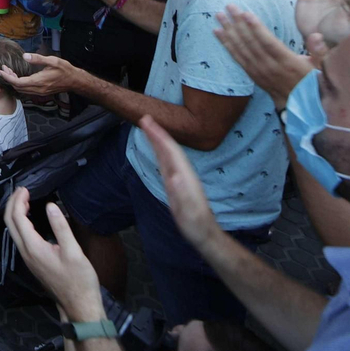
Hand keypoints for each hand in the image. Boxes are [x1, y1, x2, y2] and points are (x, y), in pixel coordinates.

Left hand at [0, 52, 81, 96]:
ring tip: (9, 71)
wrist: (75, 81)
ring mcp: (40, 92)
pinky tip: (18, 77)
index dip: (8, 77)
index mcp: (39, 81)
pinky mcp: (42, 92)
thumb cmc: (65, 70)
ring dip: (14, 81)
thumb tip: (24, 56)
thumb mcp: (52, 61)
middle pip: (18, 87)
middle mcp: (38, 89)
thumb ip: (38, 59)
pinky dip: (20, 84)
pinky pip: (27, 90)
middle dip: (9, 78)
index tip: (1, 71)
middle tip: (3, 69)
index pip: (18, 82)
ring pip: (22, 90)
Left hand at [2, 188, 106, 321]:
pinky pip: (20, 238)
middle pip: (10, 223)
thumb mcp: (74, 252)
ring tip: (25, 200)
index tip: (25, 188)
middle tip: (22, 190)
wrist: (79, 305)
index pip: (18, 218)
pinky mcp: (33, 262)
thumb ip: (61, 227)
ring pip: (13, 231)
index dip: (19, 200)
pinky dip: (21, 223)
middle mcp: (26, 253)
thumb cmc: (79, 281)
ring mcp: (28, 259)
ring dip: (16, 213)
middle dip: (12, 204)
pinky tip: (30, 219)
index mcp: (33, 248)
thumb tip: (51, 206)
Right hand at [139, 116, 220, 251]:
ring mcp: (180, 177)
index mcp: (185, 176)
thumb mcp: (188, 211)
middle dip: (158, 132)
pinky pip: (167, 162)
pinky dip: (160, 151)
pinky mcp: (176, 183)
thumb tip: (174, 176)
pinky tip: (157, 149)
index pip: (171, 151)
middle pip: (169, 148)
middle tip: (145, 118)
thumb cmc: (195, 224)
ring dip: (158, 140)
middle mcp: (183, 173)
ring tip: (148, 127)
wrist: (204, 233)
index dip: (160, 136)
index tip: (148, 122)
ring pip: (168, 153)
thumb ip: (181, 193)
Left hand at [214, 6, 311, 108]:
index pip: (269, 43)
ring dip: (229, 31)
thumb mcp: (320, 67)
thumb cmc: (310, 81)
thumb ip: (319, 51)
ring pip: (241, 48)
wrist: (297, 104)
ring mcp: (258, 70)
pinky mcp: (251, 73)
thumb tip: (317, 35)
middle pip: (251, 42)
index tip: (246, 14)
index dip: (257, 29)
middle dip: (239, 23)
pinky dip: (227, 44)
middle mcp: (270, 66)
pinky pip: (237, 57)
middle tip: (229, 6)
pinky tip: (218, 32)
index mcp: (287, 62)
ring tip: (219, 16)